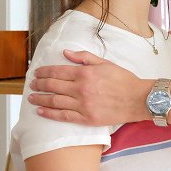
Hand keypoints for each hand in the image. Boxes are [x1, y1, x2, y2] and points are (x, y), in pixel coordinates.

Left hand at [28, 50, 150, 125]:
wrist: (138, 99)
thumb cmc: (124, 80)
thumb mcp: (105, 63)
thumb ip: (84, 57)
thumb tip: (66, 52)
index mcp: (85, 73)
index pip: (57, 71)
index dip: (44, 72)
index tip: (37, 73)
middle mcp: (81, 89)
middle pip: (52, 86)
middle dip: (39, 84)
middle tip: (32, 85)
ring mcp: (82, 105)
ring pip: (54, 101)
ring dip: (40, 99)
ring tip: (32, 98)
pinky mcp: (86, 118)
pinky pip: (63, 116)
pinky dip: (50, 114)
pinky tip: (41, 111)